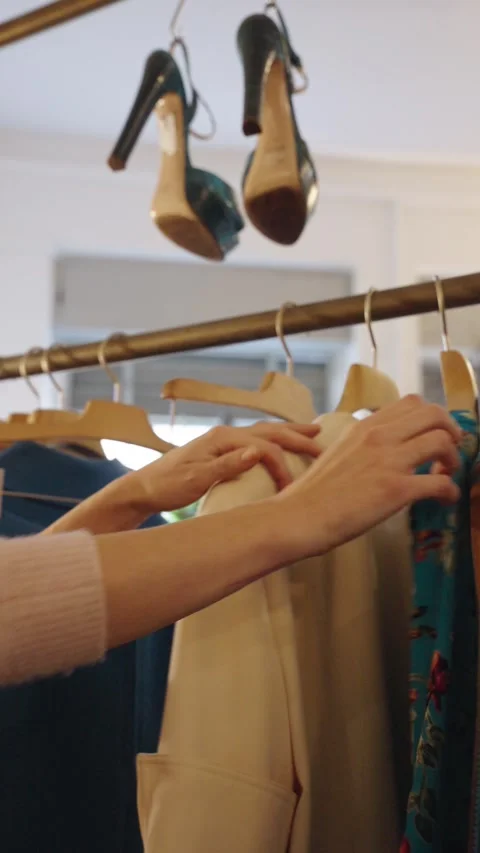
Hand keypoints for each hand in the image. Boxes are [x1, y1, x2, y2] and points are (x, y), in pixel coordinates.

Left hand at [131, 422, 320, 512]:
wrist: (144, 488)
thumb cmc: (168, 486)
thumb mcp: (196, 479)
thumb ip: (226, 466)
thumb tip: (256, 453)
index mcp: (222, 439)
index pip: (264, 448)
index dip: (282, 466)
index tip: (291, 489)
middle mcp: (225, 435)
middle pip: (270, 431)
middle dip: (298, 437)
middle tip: (323, 446)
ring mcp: (224, 441)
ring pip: (265, 432)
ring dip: (289, 433)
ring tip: (313, 435)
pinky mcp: (222, 451)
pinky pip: (256, 441)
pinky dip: (275, 440)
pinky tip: (284, 446)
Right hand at [277, 396, 462, 559]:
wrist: (299, 516)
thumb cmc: (312, 492)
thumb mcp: (338, 452)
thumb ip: (362, 445)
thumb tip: (382, 452)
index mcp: (364, 426)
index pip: (411, 403)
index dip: (431, 417)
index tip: (433, 433)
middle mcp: (378, 436)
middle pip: (433, 414)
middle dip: (450, 430)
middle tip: (449, 449)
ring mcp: (389, 461)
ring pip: (442, 440)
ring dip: (454, 457)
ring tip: (447, 473)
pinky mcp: (396, 489)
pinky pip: (440, 482)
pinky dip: (450, 490)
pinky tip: (445, 499)